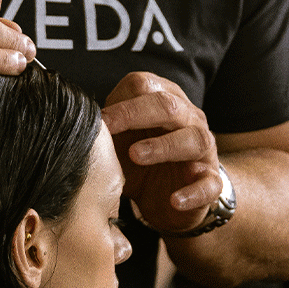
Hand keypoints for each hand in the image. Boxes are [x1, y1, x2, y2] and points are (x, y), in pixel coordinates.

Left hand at [102, 73, 220, 235]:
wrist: (169, 200)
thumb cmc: (141, 163)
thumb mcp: (118, 144)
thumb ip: (105, 130)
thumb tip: (77, 121)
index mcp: (164, 102)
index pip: (146, 87)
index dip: (120, 101)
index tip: (98, 119)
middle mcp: (188, 120)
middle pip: (169, 105)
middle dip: (136, 114)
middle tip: (110, 128)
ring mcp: (203, 151)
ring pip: (194, 139)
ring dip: (164, 146)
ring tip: (137, 156)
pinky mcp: (211, 182)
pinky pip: (209, 184)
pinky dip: (194, 192)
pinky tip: (175, 200)